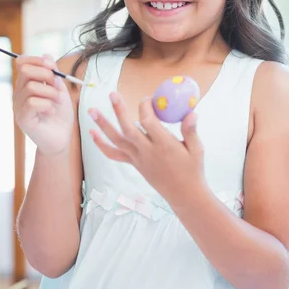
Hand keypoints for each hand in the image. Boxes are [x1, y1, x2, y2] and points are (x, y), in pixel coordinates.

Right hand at [13, 54, 73, 154]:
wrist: (61, 139)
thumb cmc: (60, 115)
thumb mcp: (60, 90)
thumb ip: (53, 74)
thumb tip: (46, 55)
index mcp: (26, 84)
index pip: (22, 62)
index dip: (37, 60)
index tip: (52, 66)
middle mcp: (19, 94)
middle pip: (25, 70)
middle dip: (45, 74)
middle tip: (56, 86)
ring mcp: (18, 106)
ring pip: (31, 87)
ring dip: (50, 92)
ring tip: (56, 102)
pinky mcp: (22, 119)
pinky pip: (32, 102)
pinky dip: (47, 104)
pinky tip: (51, 112)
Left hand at [88, 92, 205, 208]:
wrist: (184, 195)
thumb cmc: (193, 169)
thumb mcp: (197, 149)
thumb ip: (191, 130)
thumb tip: (192, 112)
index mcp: (164, 145)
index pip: (149, 122)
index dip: (146, 107)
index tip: (147, 98)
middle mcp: (148, 151)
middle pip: (128, 129)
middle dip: (119, 110)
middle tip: (112, 94)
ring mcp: (138, 158)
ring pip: (117, 140)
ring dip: (103, 125)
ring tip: (91, 110)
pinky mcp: (134, 163)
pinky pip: (114, 154)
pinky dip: (101, 144)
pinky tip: (92, 132)